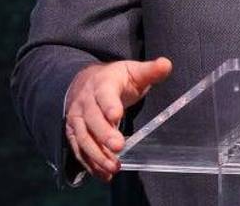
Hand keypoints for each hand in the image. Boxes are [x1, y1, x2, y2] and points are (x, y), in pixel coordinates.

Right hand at [64, 57, 172, 182]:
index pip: (104, 95)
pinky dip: (90, 164)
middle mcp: (85, 102)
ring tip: (113, 167)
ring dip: (97, 154)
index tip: (117, 116)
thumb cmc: (115, 79)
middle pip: (92, 119)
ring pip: (83, 138)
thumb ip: (150, 71)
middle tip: (119, 147)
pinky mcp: (73, 133)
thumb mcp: (133, 71)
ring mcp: (77, 118)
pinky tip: (104, 174)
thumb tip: (166, 64)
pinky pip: (79, 150)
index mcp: (102, 84)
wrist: (85, 81)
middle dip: (104, 135)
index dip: (109, 106)